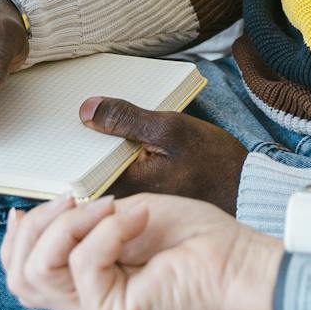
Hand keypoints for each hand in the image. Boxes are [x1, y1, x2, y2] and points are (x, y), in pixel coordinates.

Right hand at [0, 192, 280, 309]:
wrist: (238, 256)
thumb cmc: (195, 234)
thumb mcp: (124, 214)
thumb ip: (78, 223)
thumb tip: (24, 217)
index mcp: (86, 283)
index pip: (22, 275)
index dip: (16, 240)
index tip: (28, 205)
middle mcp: (86, 306)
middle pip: (20, 277)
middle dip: (39, 225)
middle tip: (76, 198)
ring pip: (40, 271)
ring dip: (70, 224)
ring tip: (112, 205)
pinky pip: (83, 265)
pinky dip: (108, 229)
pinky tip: (138, 216)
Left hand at [79, 97, 248, 213]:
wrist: (244, 188)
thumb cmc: (211, 161)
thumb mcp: (170, 129)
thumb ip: (127, 119)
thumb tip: (86, 109)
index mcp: (123, 187)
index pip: (79, 166)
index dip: (70, 140)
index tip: (66, 117)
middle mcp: (122, 200)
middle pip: (88, 166)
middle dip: (83, 138)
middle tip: (81, 109)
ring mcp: (132, 199)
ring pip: (102, 167)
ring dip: (101, 142)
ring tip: (99, 113)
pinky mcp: (142, 193)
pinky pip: (118, 168)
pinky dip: (117, 148)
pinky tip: (121, 129)